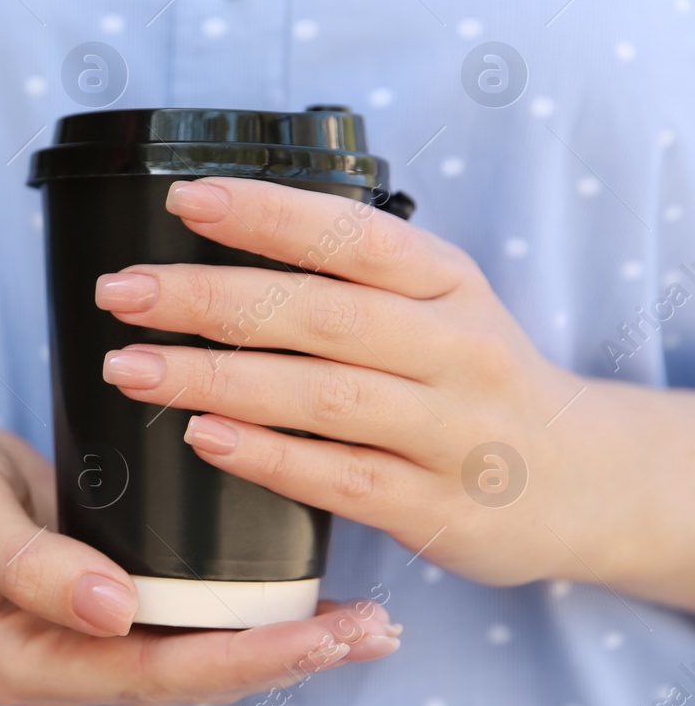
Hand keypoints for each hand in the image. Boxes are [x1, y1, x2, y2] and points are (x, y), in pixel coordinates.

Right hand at [0, 404, 402, 705]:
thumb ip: (25, 561)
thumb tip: (113, 612)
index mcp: (13, 662)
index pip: (143, 674)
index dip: (234, 658)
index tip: (317, 637)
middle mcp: (54, 667)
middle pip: (184, 678)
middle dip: (281, 658)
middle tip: (374, 631)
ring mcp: (77, 643)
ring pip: (190, 658)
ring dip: (276, 642)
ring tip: (365, 623)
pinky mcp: (99, 608)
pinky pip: (179, 624)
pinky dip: (242, 613)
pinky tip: (302, 594)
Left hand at [95, 176, 671, 597]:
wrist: (583, 481)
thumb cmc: (471, 377)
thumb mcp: (437, 305)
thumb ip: (347, 280)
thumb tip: (207, 250)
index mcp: (445, 281)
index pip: (351, 234)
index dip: (268, 213)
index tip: (183, 199)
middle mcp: (454, 347)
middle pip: (319, 313)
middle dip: (208, 298)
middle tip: (121, 293)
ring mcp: (450, 430)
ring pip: (323, 396)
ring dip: (217, 378)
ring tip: (131, 368)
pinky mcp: (438, 506)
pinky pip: (341, 479)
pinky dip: (267, 457)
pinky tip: (202, 438)